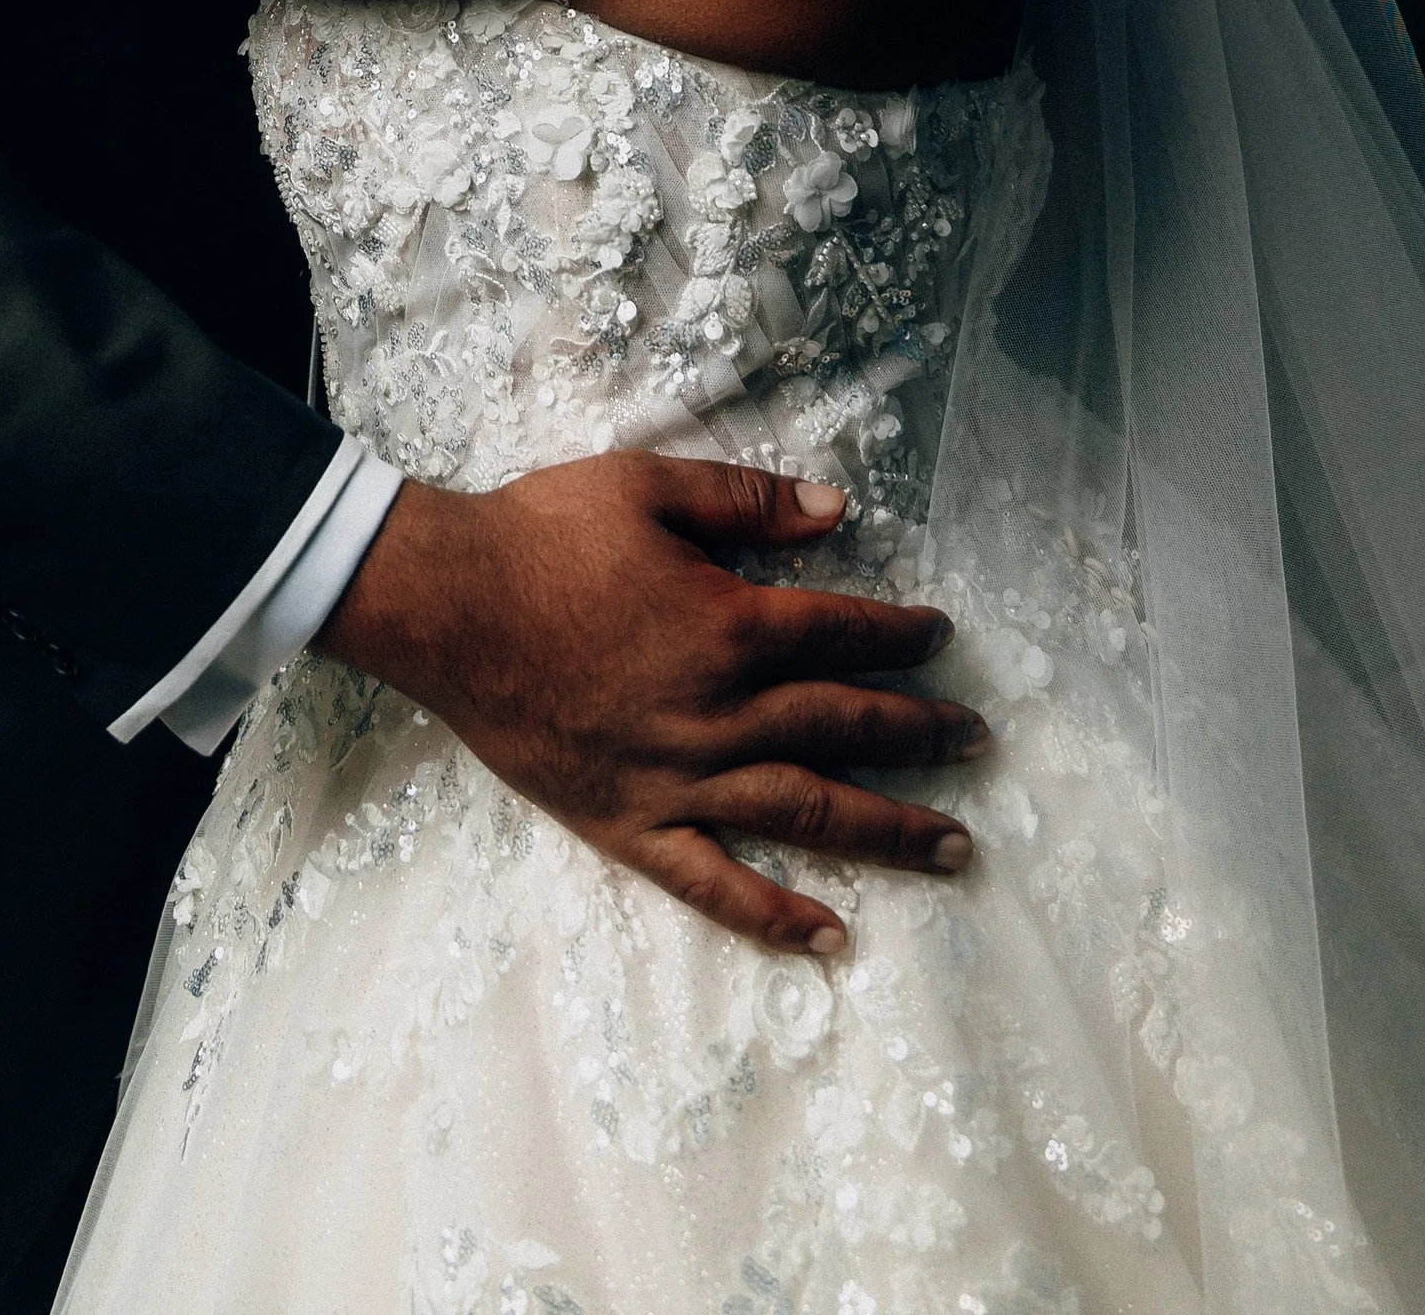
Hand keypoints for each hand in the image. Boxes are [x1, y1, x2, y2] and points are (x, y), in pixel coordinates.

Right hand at [319, 454, 982, 957]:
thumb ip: (748, 499)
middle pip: (844, 726)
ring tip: (953, 847)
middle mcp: (719, 713)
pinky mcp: (629, 825)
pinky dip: (776, 916)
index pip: (843, 634)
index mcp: (730, 625)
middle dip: (921, 734)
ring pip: (804, 811)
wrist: (446, 605)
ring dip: (888, 830)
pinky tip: (831, 938)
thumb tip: (837, 508)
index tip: (942, 638)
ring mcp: (677, 778)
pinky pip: (714, 883)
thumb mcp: (649, 487)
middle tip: (977, 742)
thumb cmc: (544, 534)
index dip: (901, 635)